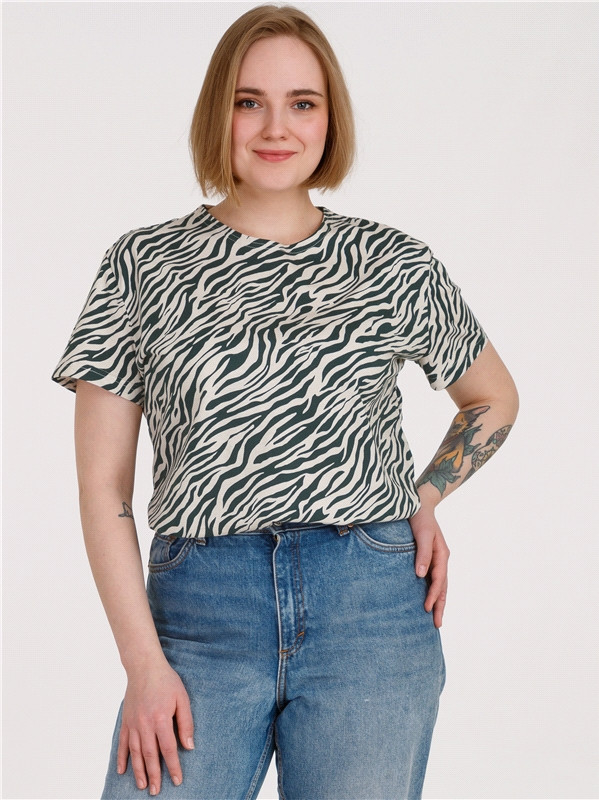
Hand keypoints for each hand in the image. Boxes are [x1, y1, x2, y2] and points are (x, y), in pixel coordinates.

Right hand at [117, 661, 194, 794]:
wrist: (144, 667)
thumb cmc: (166, 681)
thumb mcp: (182, 698)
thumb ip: (186, 723)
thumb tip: (189, 746)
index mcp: (161, 719)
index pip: (169, 749)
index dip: (173, 766)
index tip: (177, 780)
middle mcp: (145, 724)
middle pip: (150, 755)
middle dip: (154, 775)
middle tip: (156, 791)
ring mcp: (133, 723)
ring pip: (136, 753)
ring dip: (138, 771)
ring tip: (142, 786)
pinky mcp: (125, 721)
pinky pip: (122, 743)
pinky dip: (122, 758)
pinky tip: (122, 770)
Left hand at [408, 503, 449, 627]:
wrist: (419, 502)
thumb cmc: (420, 517)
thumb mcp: (423, 533)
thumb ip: (423, 553)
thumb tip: (420, 575)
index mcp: (442, 555)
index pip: (439, 581)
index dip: (433, 595)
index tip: (426, 609)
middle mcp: (441, 559)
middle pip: (443, 587)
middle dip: (440, 606)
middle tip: (437, 625)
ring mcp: (436, 559)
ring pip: (439, 585)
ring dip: (438, 601)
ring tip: (434, 618)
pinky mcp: (428, 558)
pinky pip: (432, 578)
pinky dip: (432, 591)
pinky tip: (427, 598)